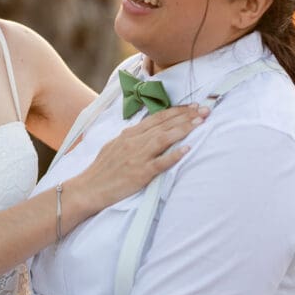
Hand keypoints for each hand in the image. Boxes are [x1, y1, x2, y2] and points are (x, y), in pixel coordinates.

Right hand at [78, 104, 208, 216]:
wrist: (88, 188)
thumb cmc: (102, 170)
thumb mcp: (115, 146)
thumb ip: (132, 138)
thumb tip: (147, 131)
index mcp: (129, 134)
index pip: (157, 117)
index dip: (177, 110)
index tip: (193, 106)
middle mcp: (134, 141)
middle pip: (164, 124)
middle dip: (186, 115)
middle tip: (205, 109)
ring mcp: (137, 156)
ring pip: (164, 138)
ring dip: (184, 128)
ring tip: (200, 122)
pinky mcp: (140, 173)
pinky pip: (160, 162)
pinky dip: (174, 155)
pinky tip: (187, 149)